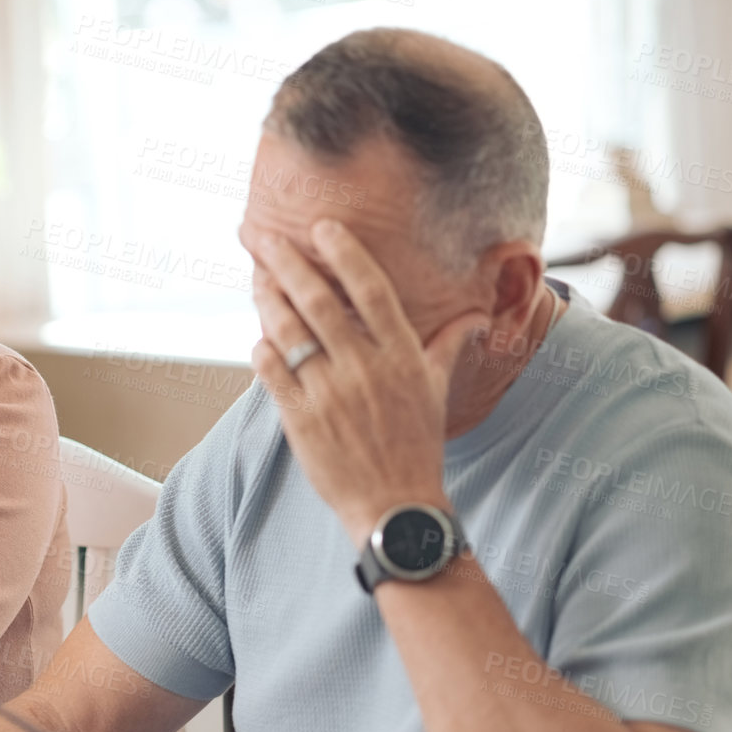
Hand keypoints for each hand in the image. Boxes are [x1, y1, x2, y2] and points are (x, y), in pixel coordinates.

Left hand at [245, 219, 488, 545]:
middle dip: (286, 262)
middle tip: (261, 235)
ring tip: (255, 275)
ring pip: (289, 331)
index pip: (372, 290)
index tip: (322, 227)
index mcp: (401, 356)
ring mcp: (330, 393)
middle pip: (319, 301)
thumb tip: (476, 319)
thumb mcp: (436, 391)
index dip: (346, 254)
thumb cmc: (416, 445)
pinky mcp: (301, 419)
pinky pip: (272, 373)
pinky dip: (262, 349)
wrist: (394, 504)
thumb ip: (448, 347)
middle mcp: (365, 369)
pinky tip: (259, 336)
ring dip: (267, 298)